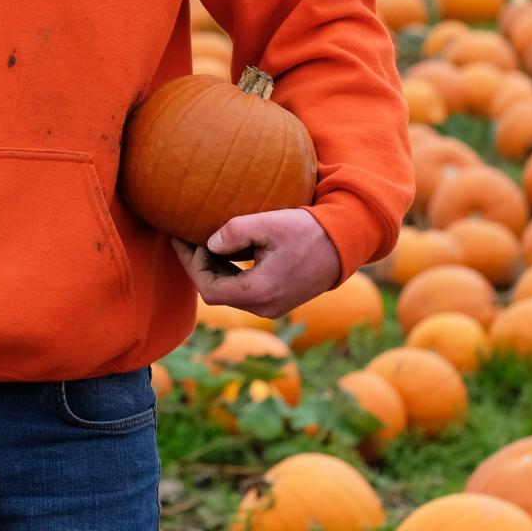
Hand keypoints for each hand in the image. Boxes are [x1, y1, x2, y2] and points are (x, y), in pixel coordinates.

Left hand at [170, 208, 342, 320]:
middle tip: (187, 239)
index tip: (187, 239)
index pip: (208, 289)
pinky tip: (227, 252)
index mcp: (259, 292)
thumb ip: (234, 232)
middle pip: (216, 294)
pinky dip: (230, 273)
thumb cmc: (307, 230)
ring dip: (215, 270)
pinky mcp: (279, 300)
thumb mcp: (268, 223)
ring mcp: (273, 307)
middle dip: (199, 267)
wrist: (344, 243)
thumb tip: (209, 243)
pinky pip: (245, 292)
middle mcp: (265, 307)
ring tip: (204, 242)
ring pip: (230, 294)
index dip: (192, 265)